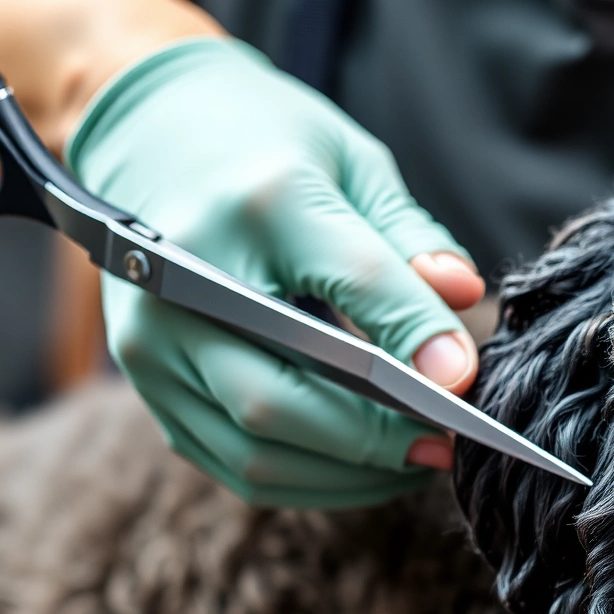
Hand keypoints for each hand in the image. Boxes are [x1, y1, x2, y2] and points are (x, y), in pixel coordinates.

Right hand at [67, 39, 483, 506]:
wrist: (151, 133)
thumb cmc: (269, 145)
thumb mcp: (352, 161)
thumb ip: (409, 237)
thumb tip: (463, 298)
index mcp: (260, 200)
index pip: (353, 282)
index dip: (419, 338)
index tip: (467, 383)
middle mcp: (187, 277)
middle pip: (284, 397)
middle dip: (378, 438)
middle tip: (448, 445)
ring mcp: (153, 338)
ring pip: (255, 448)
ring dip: (346, 474)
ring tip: (413, 459)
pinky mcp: (146, 380)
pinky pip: (231, 462)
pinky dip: (306, 479)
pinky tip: (360, 466)